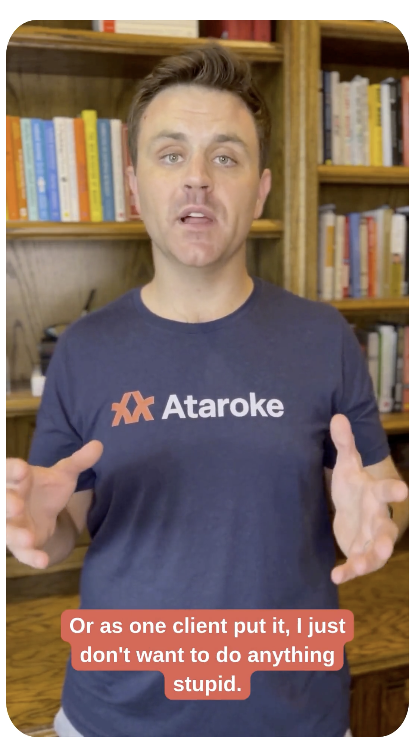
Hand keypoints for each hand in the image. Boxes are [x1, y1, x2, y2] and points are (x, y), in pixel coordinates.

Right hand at [6, 441, 102, 568]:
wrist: (42, 512)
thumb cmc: (46, 488)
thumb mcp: (64, 474)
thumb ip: (79, 461)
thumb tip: (99, 445)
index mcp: (16, 478)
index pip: (8, 470)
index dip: (13, 470)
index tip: (23, 469)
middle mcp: (9, 501)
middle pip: (2, 502)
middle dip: (6, 503)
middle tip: (16, 506)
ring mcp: (12, 524)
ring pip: (7, 530)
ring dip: (14, 535)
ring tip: (28, 538)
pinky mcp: (20, 545)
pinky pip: (22, 553)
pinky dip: (31, 558)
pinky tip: (43, 562)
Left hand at [328, 414, 407, 584]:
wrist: (352, 508)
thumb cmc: (353, 485)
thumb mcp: (347, 465)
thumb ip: (344, 444)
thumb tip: (337, 416)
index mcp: (375, 493)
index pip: (386, 490)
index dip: (394, 490)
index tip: (405, 490)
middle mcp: (378, 518)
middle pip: (385, 528)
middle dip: (385, 539)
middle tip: (384, 547)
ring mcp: (370, 538)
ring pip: (374, 552)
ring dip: (368, 561)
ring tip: (359, 568)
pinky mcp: (360, 553)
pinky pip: (356, 565)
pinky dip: (348, 572)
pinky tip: (336, 577)